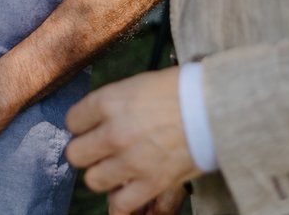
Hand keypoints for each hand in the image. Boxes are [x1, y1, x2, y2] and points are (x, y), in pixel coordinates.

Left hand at [64, 69, 198, 214]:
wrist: (216, 107)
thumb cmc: (180, 90)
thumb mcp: (138, 84)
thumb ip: (113, 104)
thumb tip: (97, 121)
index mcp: (108, 102)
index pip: (72, 121)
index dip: (82, 125)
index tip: (91, 127)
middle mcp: (114, 132)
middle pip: (76, 154)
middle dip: (87, 152)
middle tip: (101, 149)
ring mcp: (131, 161)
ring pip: (93, 180)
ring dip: (104, 175)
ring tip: (117, 169)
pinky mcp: (152, 183)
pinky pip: (121, 204)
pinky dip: (121, 202)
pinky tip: (126, 192)